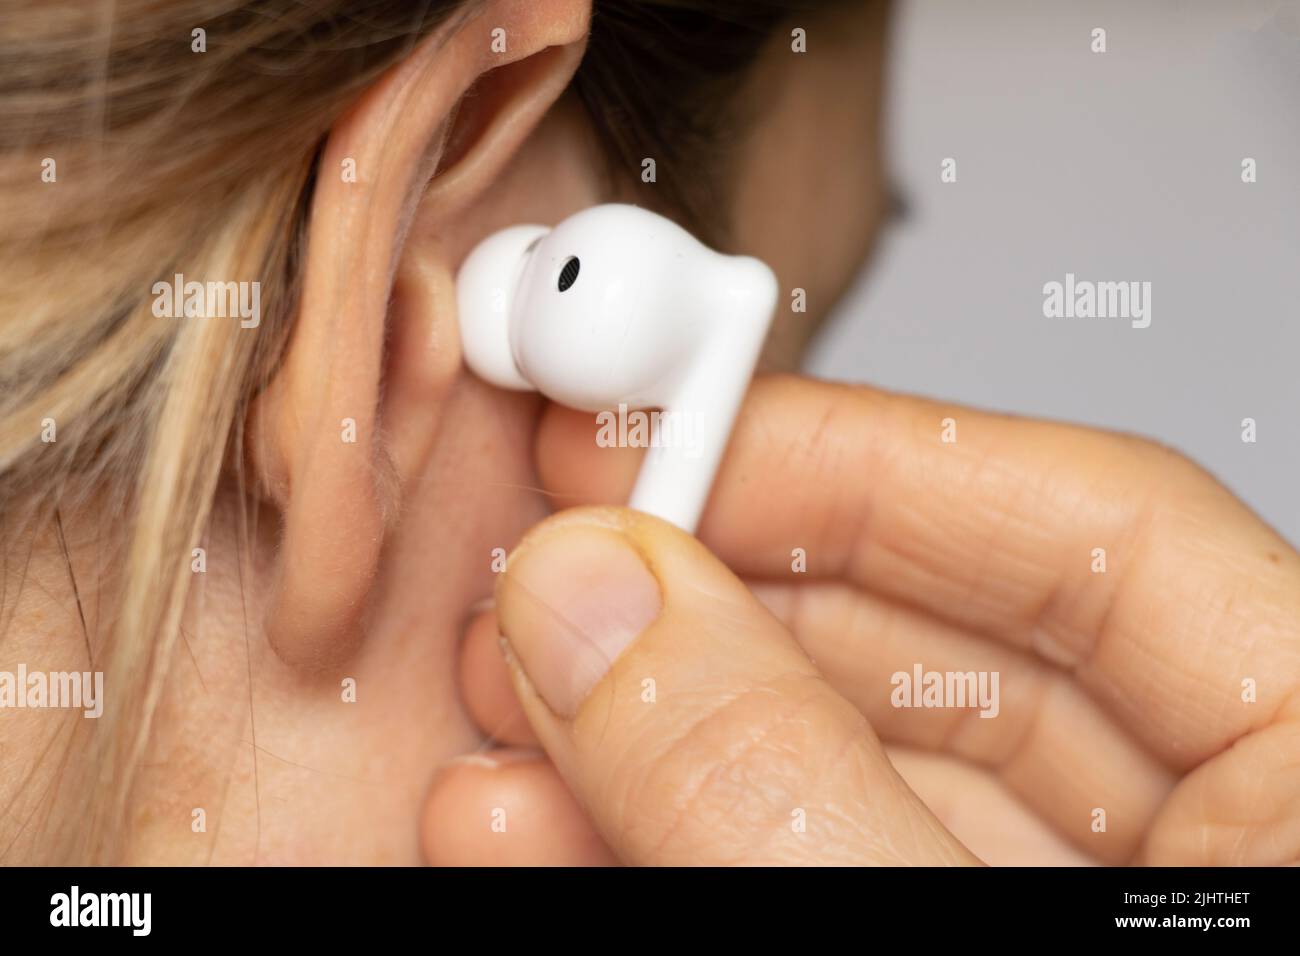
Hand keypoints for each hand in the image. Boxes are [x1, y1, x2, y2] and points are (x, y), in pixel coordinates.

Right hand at [423, 375, 1299, 864]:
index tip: (686, 439)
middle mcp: (1201, 842)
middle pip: (934, 652)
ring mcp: (1064, 911)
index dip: (873, 464)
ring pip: (835, 779)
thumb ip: (793, 788)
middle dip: (713, 614)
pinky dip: (665, 848)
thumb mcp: (983, 941)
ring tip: (504, 723)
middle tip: (559, 581)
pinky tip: (537, 830)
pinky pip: (803, 877)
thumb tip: (602, 613)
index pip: (1096, 536)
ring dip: (646, 745)